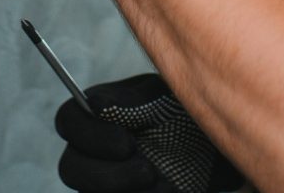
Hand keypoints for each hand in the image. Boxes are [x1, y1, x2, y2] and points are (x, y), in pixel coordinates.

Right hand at [55, 73, 244, 192]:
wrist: (215, 150)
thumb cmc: (185, 115)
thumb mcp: (163, 101)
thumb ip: (130, 104)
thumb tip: (94, 104)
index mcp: (97, 114)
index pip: (68, 120)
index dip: (89, 135)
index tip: (127, 143)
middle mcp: (93, 151)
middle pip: (71, 169)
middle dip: (109, 176)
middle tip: (149, 171)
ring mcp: (105, 181)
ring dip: (128, 191)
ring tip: (166, 186)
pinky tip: (170, 192)